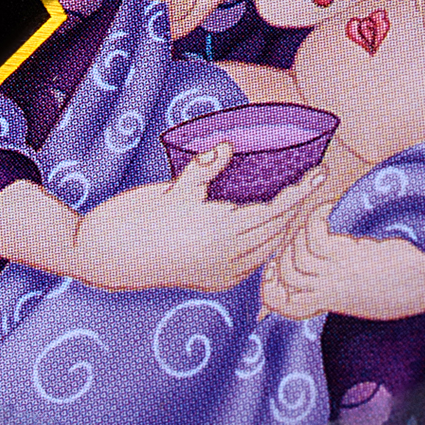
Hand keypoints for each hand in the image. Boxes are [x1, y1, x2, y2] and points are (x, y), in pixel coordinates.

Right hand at [73, 143, 326, 294]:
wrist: (103, 259)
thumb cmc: (133, 221)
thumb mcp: (171, 191)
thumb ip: (204, 169)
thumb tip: (227, 145)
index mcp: (223, 232)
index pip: (277, 210)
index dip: (302, 191)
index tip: (321, 173)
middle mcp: (228, 257)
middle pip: (278, 230)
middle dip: (299, 208)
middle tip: (317, 184)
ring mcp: (219, 272)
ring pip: (267, 249)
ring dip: (284, 228)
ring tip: (298, 206)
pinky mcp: (208, 279)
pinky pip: (250, 263)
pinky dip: (265, 246)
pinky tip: (267, 233)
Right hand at [261, 210, 424, 321]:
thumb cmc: (421, 273)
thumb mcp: (378, 286)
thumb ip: (353, 279)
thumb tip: (339, 255)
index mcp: (338, 299)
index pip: (284, 304)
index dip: (271, 286)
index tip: (274, 269)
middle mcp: (336, 289)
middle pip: (285, 275)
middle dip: (285, 251)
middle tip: (306, 234)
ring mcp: (342, 274)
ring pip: (296, 256)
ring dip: (304, 232)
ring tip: (325, 219)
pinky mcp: (352, 257)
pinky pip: (315, 236)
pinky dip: (318, 218)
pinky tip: (333, 210)